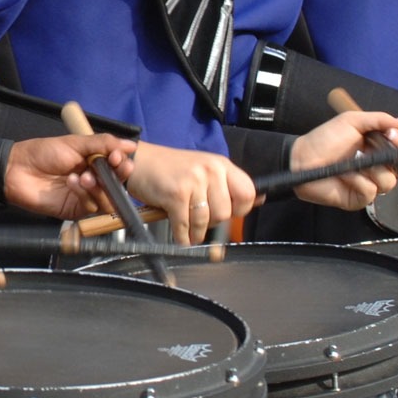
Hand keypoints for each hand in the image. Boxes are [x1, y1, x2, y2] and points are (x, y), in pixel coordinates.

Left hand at [2, 134, 138, 218]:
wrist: (19, 169)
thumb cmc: (44, 152)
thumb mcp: (76, 143)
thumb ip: (104, 143)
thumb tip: (131, 145)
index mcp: (94, 163)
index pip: (118, 167)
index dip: (122, 164)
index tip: (118, 158)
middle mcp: (93, 180)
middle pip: (117, 185)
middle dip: (117, 177)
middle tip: (113, 168)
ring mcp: (85, 196)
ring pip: (107, 199)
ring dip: (98, 186)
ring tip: (84, 176)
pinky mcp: (75, 210)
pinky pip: (90, 206)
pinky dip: (84, 194)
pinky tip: (71, 183)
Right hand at [122, 142, 254, 245]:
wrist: (138, 161)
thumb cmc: (169, 169)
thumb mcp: (203, 170)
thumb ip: (227, 185)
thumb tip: (259, 200)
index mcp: (221, 165)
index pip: (247, 193)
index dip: (239, 210)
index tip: (228, 214)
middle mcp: (210, 170)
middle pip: (225, 212)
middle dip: (213, 223)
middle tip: (200, 218)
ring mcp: (193, 181)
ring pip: (206, 221)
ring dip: (196, 232)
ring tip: (189, 231)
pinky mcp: (176, 194)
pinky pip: (185, 225)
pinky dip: (182, 236)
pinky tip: (180, 235)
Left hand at [288, 112, 397, 209]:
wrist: (301, 160)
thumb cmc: (323, 140)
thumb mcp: (353, 121)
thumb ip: (380, 120)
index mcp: (376, 148)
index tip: (391, 136)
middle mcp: (374, 167)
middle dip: (386, 158)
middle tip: (367, 150)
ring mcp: (367, 184)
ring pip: (388, 182)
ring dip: (369, 171)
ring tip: (350, 164)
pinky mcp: (358, 199)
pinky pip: (370, 192)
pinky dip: (357, 182)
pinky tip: (344, 176)